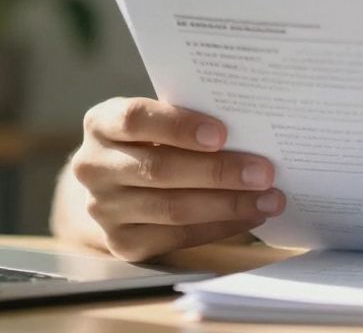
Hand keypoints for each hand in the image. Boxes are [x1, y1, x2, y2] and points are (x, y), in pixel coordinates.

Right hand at [65, 97, 284, 260]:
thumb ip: (187, 121)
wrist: (114, 186)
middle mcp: (94, 166)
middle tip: (264, 172)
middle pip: (160, 170)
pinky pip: (177, 237)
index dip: (178, 126)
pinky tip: (249, 217)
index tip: (222, 133)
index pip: (135, 119)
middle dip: (219, 171)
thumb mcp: (157, 121)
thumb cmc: (151, 141)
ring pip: (172, 208)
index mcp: (102, 124)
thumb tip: (250, 131)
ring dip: (228, 205)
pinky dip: (219, 227)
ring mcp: (104, 208)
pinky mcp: (121, 243)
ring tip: (268, 199)